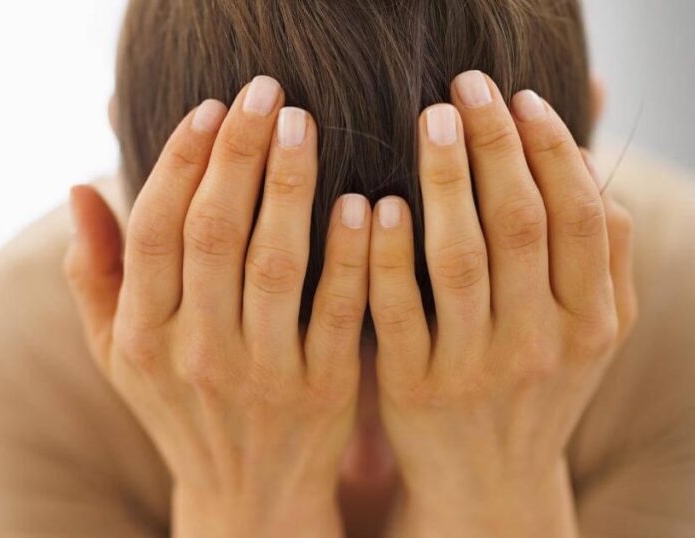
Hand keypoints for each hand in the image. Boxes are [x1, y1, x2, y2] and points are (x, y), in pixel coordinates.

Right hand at [64, 77, 373, 537]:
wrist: (248, 497)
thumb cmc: (180, 409)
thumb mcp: (119, 353)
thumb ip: (95, 273)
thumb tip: (80, 188)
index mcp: (141, 337)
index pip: (154, 231)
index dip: (178, 162)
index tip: (210, 108)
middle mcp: (194, 353)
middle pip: (212, 233)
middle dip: (238, 154)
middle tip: (266, 92)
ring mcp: (261, 373)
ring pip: (274, 263)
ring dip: (290, 186)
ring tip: (304, 124)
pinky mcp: (322, 389)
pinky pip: (337, 310)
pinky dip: (351, 254)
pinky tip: (362, 200)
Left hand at [368, 71, 637, 536]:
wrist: (487, 483)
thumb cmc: (534, 383)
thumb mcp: (588, 328)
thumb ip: (601, 247)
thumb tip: (593, 146)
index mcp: (592, 321)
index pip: (581, 216)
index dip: (551, 148)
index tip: (518, 97)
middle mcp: (542, 344)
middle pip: (519, 225)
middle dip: (494, 146)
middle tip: (463, 87)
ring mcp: (476, 368)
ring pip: (459, 259)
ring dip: (444, 182)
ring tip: (428, 121)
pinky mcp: (414, 387)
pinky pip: (398, 309)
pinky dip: (388, 253)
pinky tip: (375, 203)